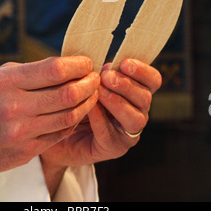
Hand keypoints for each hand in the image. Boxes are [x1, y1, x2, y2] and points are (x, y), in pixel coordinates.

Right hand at [0, 56, 98, 182]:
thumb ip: (31, 72)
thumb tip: (67, 66)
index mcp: (7, 82)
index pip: (54, 69)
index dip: (77, 64)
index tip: (86, 62)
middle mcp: (14, 107)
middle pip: (67, 94)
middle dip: (89, 84)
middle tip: (96, 77)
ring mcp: (20, 133)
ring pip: (69, 116)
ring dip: (87, 103)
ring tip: (92, 94)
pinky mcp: (25, 151)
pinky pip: (60, 134)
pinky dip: (73, 121)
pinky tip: (77, 112)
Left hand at [40, 58, 161, 171]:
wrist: (58, 127)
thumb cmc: (76, 97)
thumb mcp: (89, 79)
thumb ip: (100, 71)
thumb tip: (104, 64)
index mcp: (136, 90)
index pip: (153, 80)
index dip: (143, 71)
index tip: (125, 63)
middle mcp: (138, 111)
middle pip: (145, 97)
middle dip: (126, 85)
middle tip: (106, 77)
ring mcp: (128, 132)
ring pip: (135, 118)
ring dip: (117, 102)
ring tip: (100, 92)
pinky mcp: (114, 148)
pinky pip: (111, 134)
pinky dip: (101, 119)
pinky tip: (90, 107)